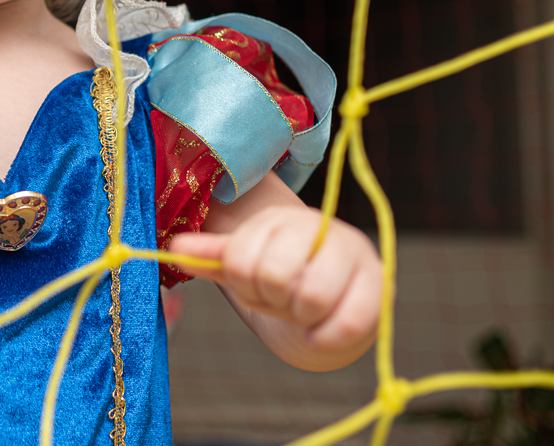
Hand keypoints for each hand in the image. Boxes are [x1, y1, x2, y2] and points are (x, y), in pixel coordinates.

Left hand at [169, 205, 381, 368]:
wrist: (334, 295)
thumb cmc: (281, 274)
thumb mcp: (243, 262)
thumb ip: (210, 255)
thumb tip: (174, 249)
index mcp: (279, 218)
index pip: (240, 258)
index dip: (241, 282)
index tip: (253, 283)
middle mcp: (319, 227)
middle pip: (275, 276)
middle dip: (270, 299)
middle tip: (279, 298)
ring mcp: (354, 255)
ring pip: (312, 296)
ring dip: (299, 315)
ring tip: (300, 308)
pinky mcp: (380, 288)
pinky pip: (348, 323)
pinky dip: (324, 335)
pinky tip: (317, 328)